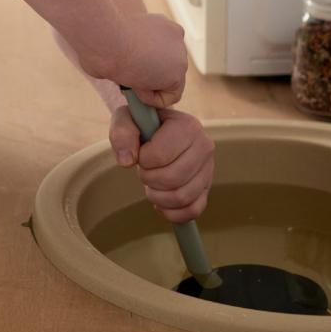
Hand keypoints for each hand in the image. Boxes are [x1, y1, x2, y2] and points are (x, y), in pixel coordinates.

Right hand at [107, 12, 187, 108]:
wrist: (104, 37)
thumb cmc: (100, 38)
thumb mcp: (117, 40)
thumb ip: (131, 52)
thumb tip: (125, 71)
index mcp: (161, 24)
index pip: (159, 52)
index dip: (141, 63)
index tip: (125, 65)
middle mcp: (175, 36)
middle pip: (165, 67)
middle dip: (147, 76)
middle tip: (124, 76)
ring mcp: (180, 55)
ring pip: (167, 83)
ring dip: (146, 86)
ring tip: (127, 77)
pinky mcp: (177, 74)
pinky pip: (169, 97)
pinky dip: (151, 98)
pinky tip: (135, 85)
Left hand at [110, 105, 214, 223]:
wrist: (156, 128)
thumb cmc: (142, 123)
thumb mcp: (126, 118)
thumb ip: (122, 133)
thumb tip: (127, 161)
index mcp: (187, 126)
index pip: (159, 155)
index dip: (143, 160)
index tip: (141, 153)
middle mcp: (204, 146)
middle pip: (172, 179)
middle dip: (149, 179)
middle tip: (143, 170)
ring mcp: (208, 168)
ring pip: (182, 197)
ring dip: (157, 196)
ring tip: (151, 183)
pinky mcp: (206, 187)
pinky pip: (193, 210)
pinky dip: (172, 212)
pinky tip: (160, 200)